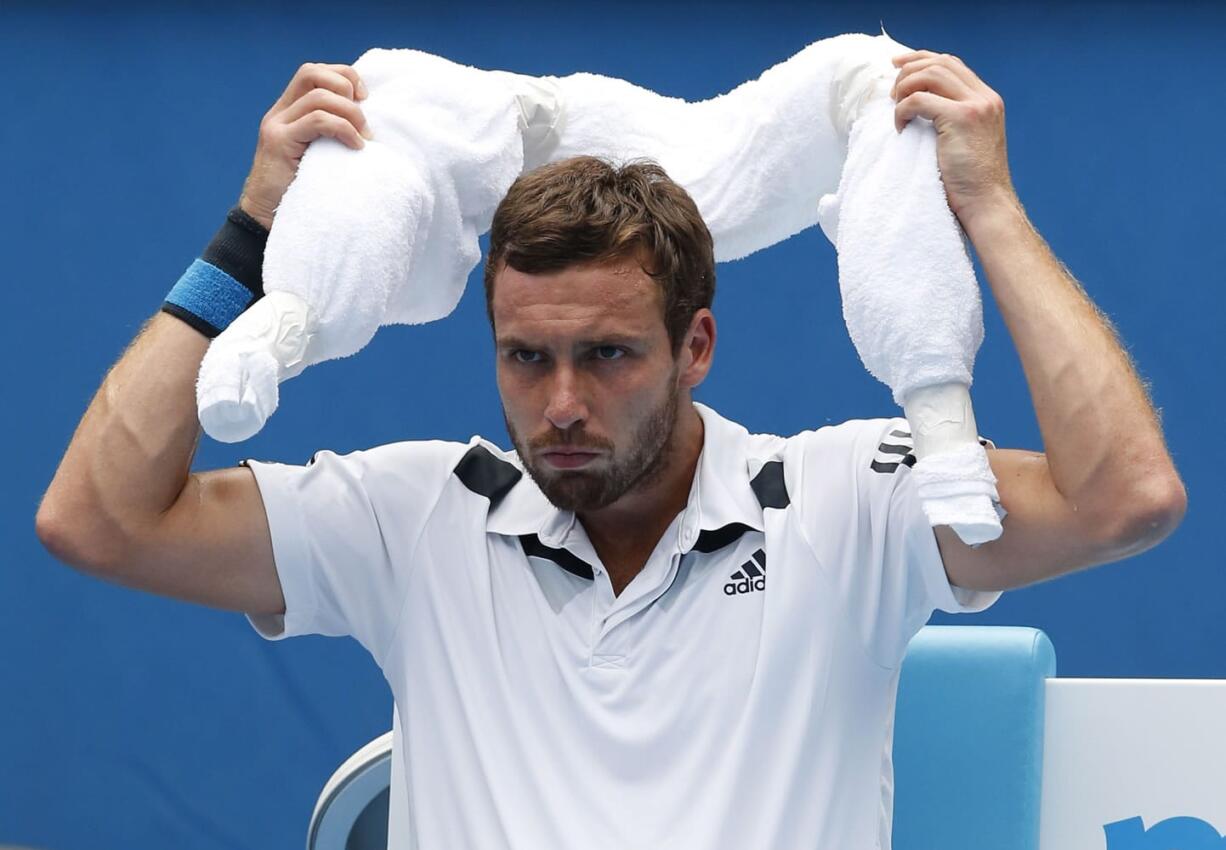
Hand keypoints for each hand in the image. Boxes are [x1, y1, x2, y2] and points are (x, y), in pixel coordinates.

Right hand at [238, 62, 372, 229]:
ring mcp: (277, 126)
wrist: (267, 219)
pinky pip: (318, 121)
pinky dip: (344, 129)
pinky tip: (356, 147)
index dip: (343, 76)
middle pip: (312, 73)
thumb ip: (331, 136)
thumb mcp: (319, 156)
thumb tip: (369, 125)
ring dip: (350, 114)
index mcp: (288, 112)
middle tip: (364, 118)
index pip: (314, 73)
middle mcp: (279, 114)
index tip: (365, 99)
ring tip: (364, 138)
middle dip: (346, 86)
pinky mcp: (279, 142)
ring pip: (319, 97)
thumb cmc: (302, 192)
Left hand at [890, 50, 1017, 228]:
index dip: (922, 60)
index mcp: (987, 100)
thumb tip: (919, 108)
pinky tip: (900, 127)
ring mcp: (976, 106)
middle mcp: (985, 98)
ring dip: (905, 87)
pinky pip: (920, 100)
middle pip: (941, 63)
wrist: (986, 203)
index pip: (952, 65)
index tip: (897, 66)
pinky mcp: (962, 118)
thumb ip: (952, 120)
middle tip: (891, 92)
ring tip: (895, 108)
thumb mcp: (965, 142)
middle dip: (909, 70)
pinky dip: (903, 110)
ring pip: (931, 74)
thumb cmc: (969, 183)